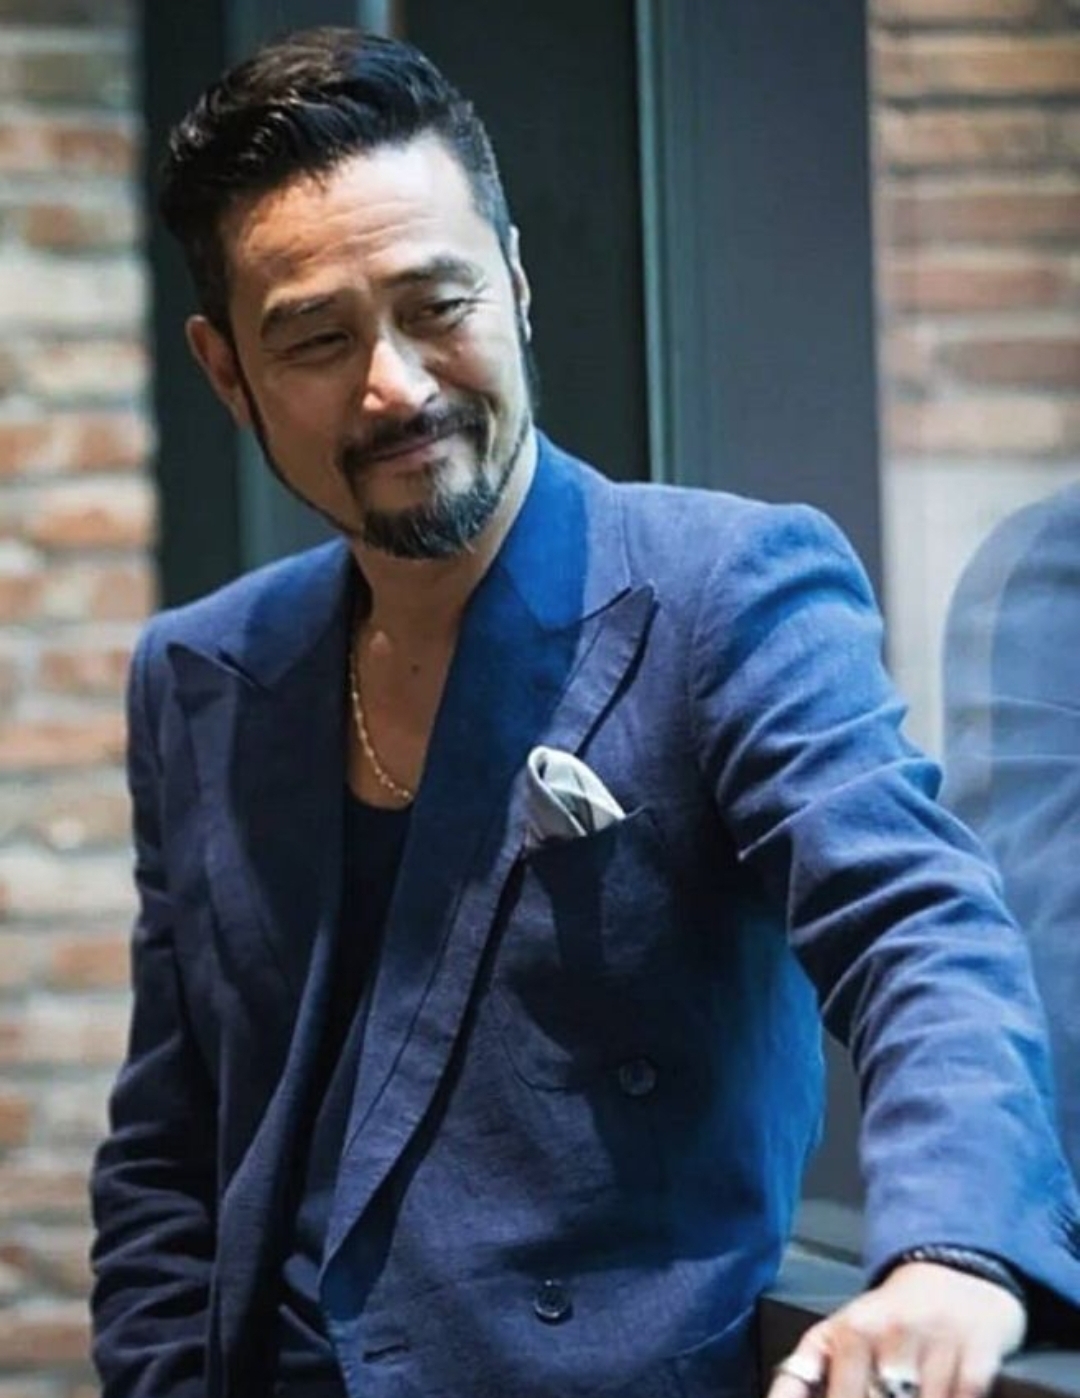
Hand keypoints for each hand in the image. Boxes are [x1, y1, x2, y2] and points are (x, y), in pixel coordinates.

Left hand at [767, 1262, 1026, 1397]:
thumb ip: (806, 1367)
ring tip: (902, 1394)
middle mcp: (895, 1332)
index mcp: (854, 1328)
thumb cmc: (889, 1313)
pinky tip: (939, 1394)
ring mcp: (939, 1344)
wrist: (956, 1271)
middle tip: (882, 1394)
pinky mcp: (979, 1356)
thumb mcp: (842, 1328)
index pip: (844, 1395)